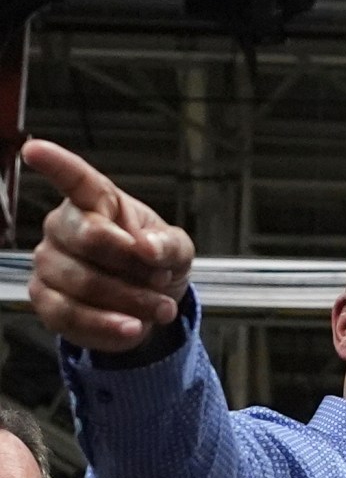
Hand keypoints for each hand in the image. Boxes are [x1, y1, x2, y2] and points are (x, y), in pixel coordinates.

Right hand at [21, 138, 195, 353]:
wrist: (149, 304)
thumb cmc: (156, 263)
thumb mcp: (178, 250)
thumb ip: (168, 244)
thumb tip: (146, 246)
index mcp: (96, 202)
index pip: (75, 179)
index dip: (55, 164)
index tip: (35, 150)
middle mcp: (63, 226)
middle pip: (90, 238)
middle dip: (134, 265)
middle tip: (162, 281)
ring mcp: (48, 262)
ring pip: (83, 283)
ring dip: (129, 301)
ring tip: (160, 308)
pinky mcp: (44, 299)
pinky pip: (69, 315)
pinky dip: (107, 326)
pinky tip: (133, 328)